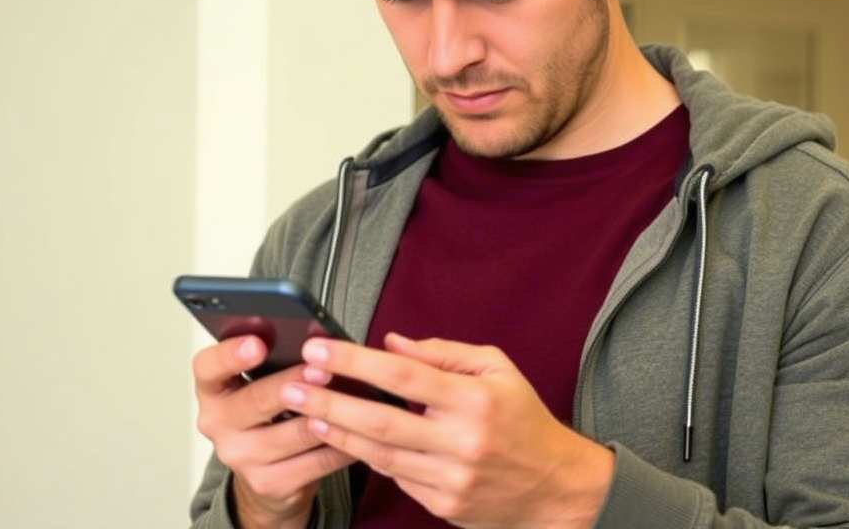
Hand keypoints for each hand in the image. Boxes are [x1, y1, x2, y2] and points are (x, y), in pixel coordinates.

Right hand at [191, 335, 355, 528]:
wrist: (267, 475)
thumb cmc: (269, 413)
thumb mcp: (260, 383)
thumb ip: (276, 361)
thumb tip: (318, 341)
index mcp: (213, 391)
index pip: (208, 367)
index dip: (230, 354)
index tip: (258, 343)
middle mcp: (218, 425)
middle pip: (257, 400)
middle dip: (294, 382)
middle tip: (323, 369)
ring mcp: (242, 458)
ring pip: (294, 433)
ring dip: (328, 414)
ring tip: (354, 396)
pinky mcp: (269, 483)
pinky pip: (315, 462)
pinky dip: (341, 445)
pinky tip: (359, 431)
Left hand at [278, 334, 614, 528]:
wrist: (556, 487)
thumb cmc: (524, 420)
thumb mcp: (497, 369)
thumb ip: (443, 353)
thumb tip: (392, 343)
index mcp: (475, 400)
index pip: (404, 376)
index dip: (357, 361)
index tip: (322, 349)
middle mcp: (461, 442)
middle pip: (381, 422)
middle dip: (329, 402)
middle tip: (292, 386)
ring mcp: (451, 479)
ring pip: (380, 455)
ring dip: (337, 432)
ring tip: (305, 411)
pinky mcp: (443, 505)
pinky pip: (395, 477)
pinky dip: (368, 456)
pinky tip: (344, 438)